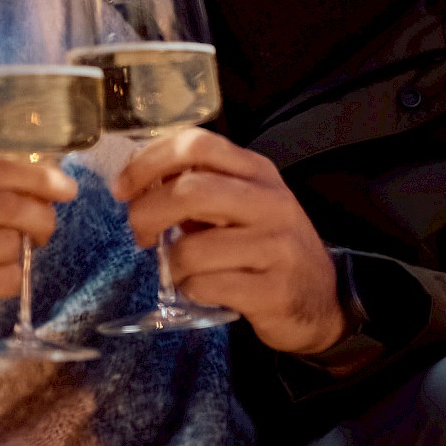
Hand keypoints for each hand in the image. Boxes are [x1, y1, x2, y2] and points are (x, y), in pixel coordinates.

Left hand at [113, 128, 346, 353]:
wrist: (321, 301)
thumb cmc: (266, 247)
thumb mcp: (241, 205)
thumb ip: (197, 188)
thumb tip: (137, 183)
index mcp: (257, 172)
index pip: (196, 145)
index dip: (148, 162)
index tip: (123, 188)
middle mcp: (270, 202)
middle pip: (189, 192)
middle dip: (146, 214)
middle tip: (139, 233)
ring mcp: (276, 246)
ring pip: (191, 249)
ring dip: (172, 264)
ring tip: (183, 269)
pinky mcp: (273, 290)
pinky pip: (205, 286)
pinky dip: (190, 289)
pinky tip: (203, 289)